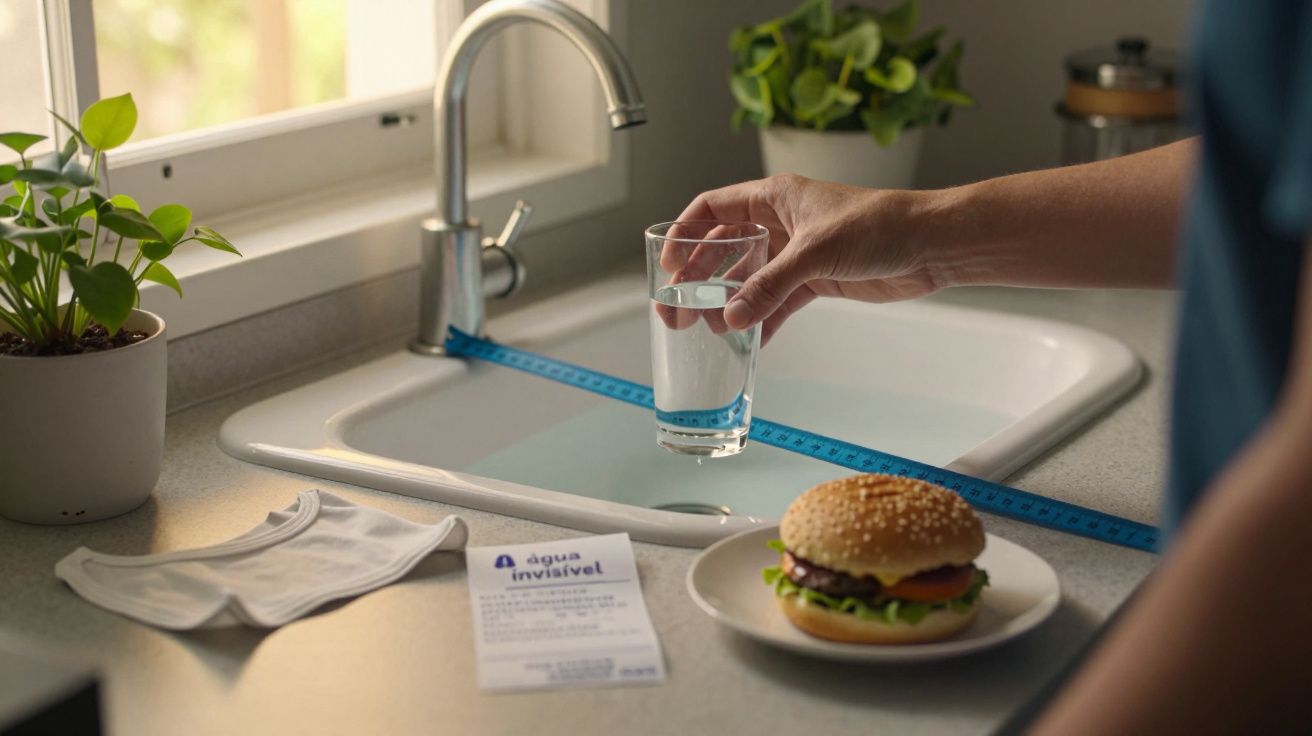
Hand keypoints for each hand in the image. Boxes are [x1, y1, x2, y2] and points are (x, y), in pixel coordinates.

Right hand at [676, 174, 943, 343]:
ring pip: (749, 277)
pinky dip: (764, 318)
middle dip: (699, 278)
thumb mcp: (816, 252)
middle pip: (724, 247)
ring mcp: (797, 251)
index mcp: (774, 196)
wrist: (929, 245)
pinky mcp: (817, 278)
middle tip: (678, 310)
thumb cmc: (881, 225)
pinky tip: (751, 339)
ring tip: (711, 330)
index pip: (713, 208)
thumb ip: (770, 285)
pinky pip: (778, 300)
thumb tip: (733, 316)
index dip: (685, 233)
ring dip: (729, 303)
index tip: (667, 264)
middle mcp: (781, 221)